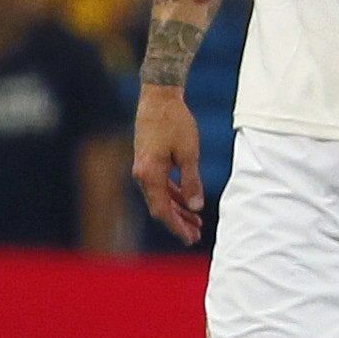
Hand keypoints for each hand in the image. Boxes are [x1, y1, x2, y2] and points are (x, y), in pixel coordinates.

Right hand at [133, 86, 206, 243]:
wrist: (159, 98)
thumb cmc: (175, 123)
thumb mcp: (189, 154)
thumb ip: (191, 182)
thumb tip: (196, 207)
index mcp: (149, 174)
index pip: (162, 210)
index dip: (177, 226)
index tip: (190, 238)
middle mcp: (141, 174)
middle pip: (160, 207)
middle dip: (178, 223)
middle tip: (196, 237)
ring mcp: (143, 168)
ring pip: (160, 197)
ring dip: (177, 210)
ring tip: (197, 223)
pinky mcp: (148, 161)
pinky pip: (160, 185)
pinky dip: (174, 195)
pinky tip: (188, 203)